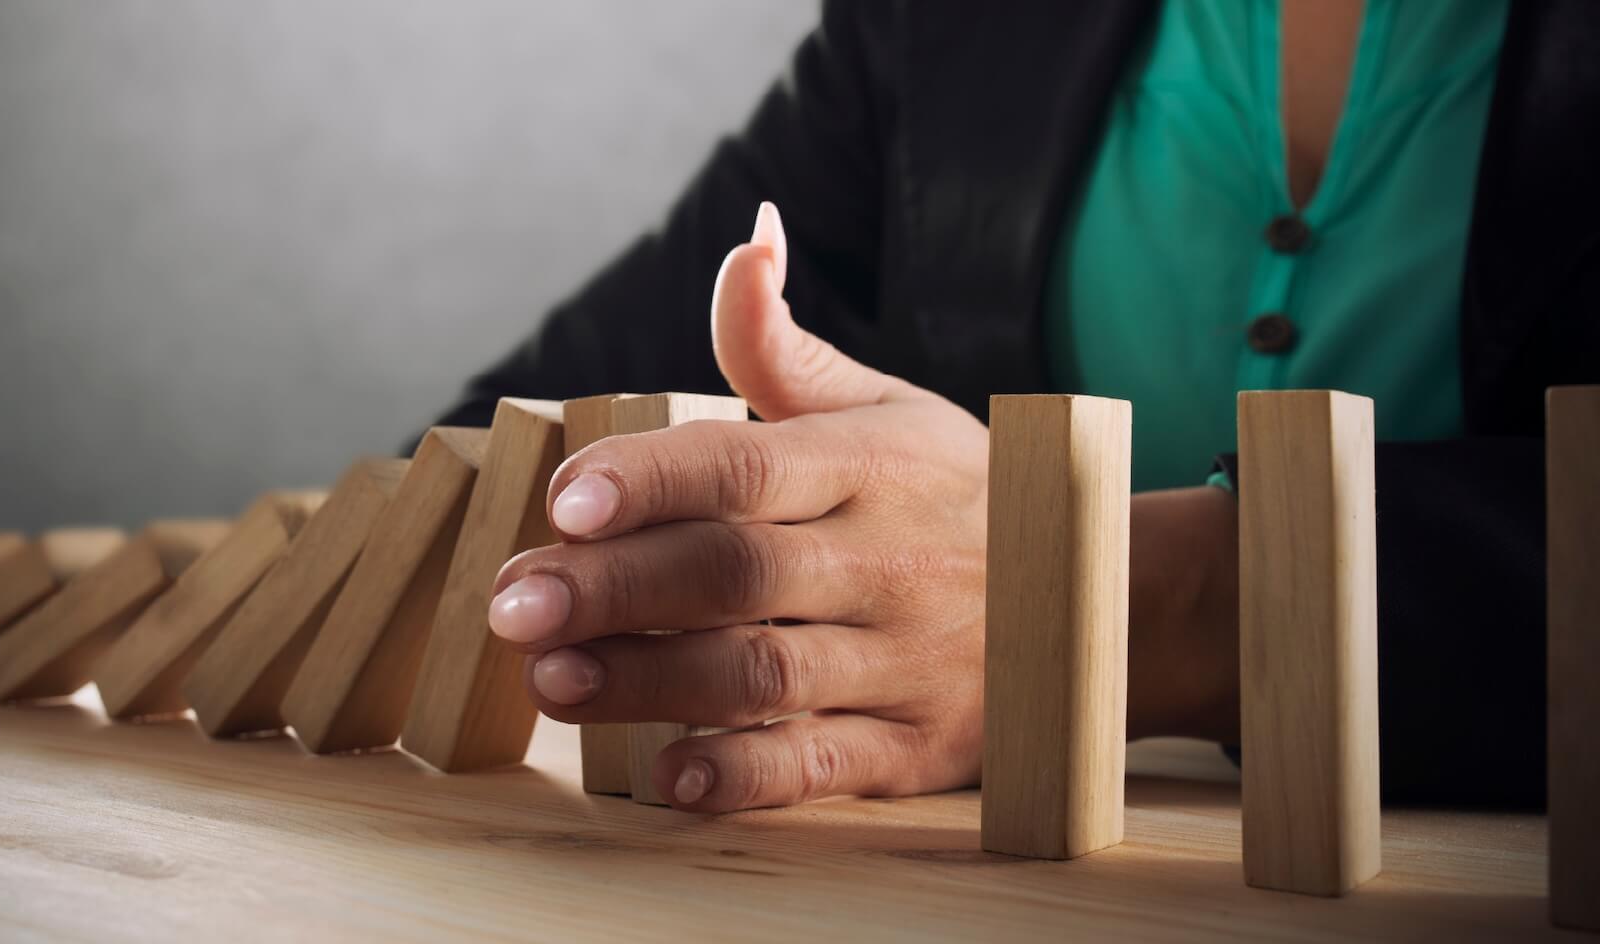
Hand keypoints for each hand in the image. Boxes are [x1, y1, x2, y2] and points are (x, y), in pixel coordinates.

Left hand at [489, 203, 1238, 811]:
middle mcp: (890, 560)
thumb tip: (745, 237)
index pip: (748, 465)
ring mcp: (908, 661)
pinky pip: (824, 767)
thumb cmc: (958, 492)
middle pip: (734, 575)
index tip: (564, 497)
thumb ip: (785, 343)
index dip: (652, 480)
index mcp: (871, 464)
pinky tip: (665, 775)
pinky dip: (742, 776)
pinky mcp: (917, 748)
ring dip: (649, 683)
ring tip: (552, 680)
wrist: (1105, 602)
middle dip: (613, 591)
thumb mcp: (887, 406)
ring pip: (763, 675)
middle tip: (512, 603)